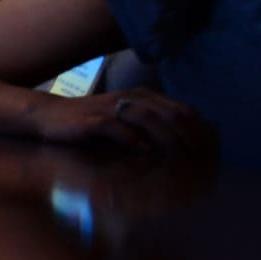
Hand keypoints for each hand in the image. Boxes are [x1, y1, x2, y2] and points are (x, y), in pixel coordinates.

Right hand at [27, 87, 212, 152]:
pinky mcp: (92, 121)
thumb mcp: (127, 123)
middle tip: (200, 162)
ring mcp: (112, 108)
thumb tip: (187, 149)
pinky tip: (143, 154)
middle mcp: (132, 99)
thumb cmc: (92, 123)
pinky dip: (133, 141)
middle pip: (171, 115)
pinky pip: (117, 129)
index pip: (183, 111)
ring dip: (167, 140)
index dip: (200, 132)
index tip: (210, 155)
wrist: (50, 116)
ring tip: (178, 160)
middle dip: (189, 138)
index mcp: (144, 97)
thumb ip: (153, 130)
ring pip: (150, 120)